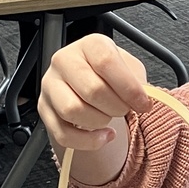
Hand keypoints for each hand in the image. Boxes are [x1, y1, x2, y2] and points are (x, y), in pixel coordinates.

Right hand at [38, 34, 152, 150]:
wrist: (92, 86)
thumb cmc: (111, 77)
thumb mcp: (130, 70)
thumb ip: (138, 82)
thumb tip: (143, 100)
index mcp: (89, 45)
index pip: (106, 62)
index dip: (129, 88)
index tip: (143, 104)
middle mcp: (65, 61)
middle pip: (92, 90)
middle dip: (116, 107)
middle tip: (125, 110)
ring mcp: (51, 85)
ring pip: (73, 111)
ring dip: (99, 122)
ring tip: (108, 118)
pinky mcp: (44, 110)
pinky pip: (64, 134)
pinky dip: (88, 141)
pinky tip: (102, 136)